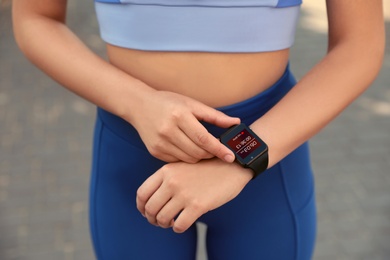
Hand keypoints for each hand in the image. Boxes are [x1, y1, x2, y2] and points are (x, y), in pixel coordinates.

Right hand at [130, 90, 239, 162]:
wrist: (138, 106)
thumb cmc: (168, 102)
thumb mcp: (191, 103)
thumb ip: (214, 115)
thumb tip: (235, 122)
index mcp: (179, 116)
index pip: (203, 138)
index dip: (219, 149)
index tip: (230, 157)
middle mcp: (168, 131)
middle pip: (197, 152)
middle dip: (211, 153)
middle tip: (217, 149)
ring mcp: (160, 143)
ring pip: (189, 159)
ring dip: (199, 156)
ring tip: (202, 148)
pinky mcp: (155, 152)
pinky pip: (178, 161)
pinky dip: (186, 157)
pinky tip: (187, 148)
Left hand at [136, 159, 252, 232]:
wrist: (231, 166)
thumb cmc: (207, 167)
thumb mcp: (182, 166)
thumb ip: (167, 179)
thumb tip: (153, 200)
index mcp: (166, 171)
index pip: (142, 193)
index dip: (141, 207)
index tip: (146, 212)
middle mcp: (172, 182)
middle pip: (150, 208)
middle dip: (152, 219)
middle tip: (158, 221)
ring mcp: (184, 194)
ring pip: (162, 219)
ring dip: (164, 224)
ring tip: (171, 223)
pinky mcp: (198, 205)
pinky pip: (179, 225)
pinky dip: (178, 228)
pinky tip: (181, 224)